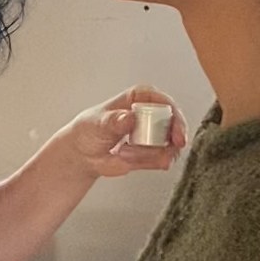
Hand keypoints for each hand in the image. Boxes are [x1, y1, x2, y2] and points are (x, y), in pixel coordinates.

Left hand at [64, 86, 187, 179]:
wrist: (83, 153)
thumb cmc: (89, 130)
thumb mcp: (98, 123)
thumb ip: (113, 121)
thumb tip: (128, 117)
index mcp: (138, 98)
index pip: (164, 103)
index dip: (175, 117)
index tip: (176, 134)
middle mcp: (150, 114)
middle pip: (174, 125)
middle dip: (168, 141)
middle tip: (155, 149)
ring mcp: (154, 134)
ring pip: (168, 146)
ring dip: (148, 155)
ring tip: (123, 152)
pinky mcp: (153, 152)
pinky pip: (161, 159)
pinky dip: (146, 162)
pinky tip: (126, 158)